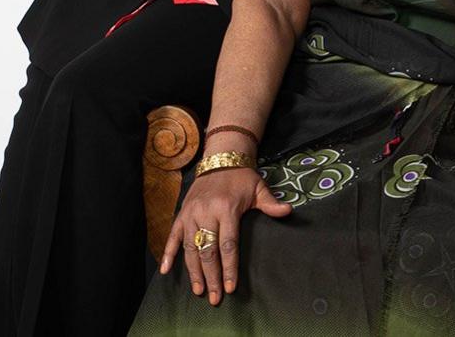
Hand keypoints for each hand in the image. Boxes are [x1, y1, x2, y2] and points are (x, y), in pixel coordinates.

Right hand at [161, 168, 290, 303]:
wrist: (221, 157)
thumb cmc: (242, 177)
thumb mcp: (258, 187)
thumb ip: (271, 203)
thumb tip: (288, 211)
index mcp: (227, 208)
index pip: (228, 244)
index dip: (229, 267)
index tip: (230, 287)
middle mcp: (207, 212)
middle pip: (208, 251)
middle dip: (212, 277)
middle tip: (214, 297)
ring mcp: (191, 213)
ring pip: (190, 248)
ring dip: (193, 271)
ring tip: (198, 290)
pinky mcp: (182, 213)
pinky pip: (173, 236)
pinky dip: (168, 253)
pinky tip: (166, 270)